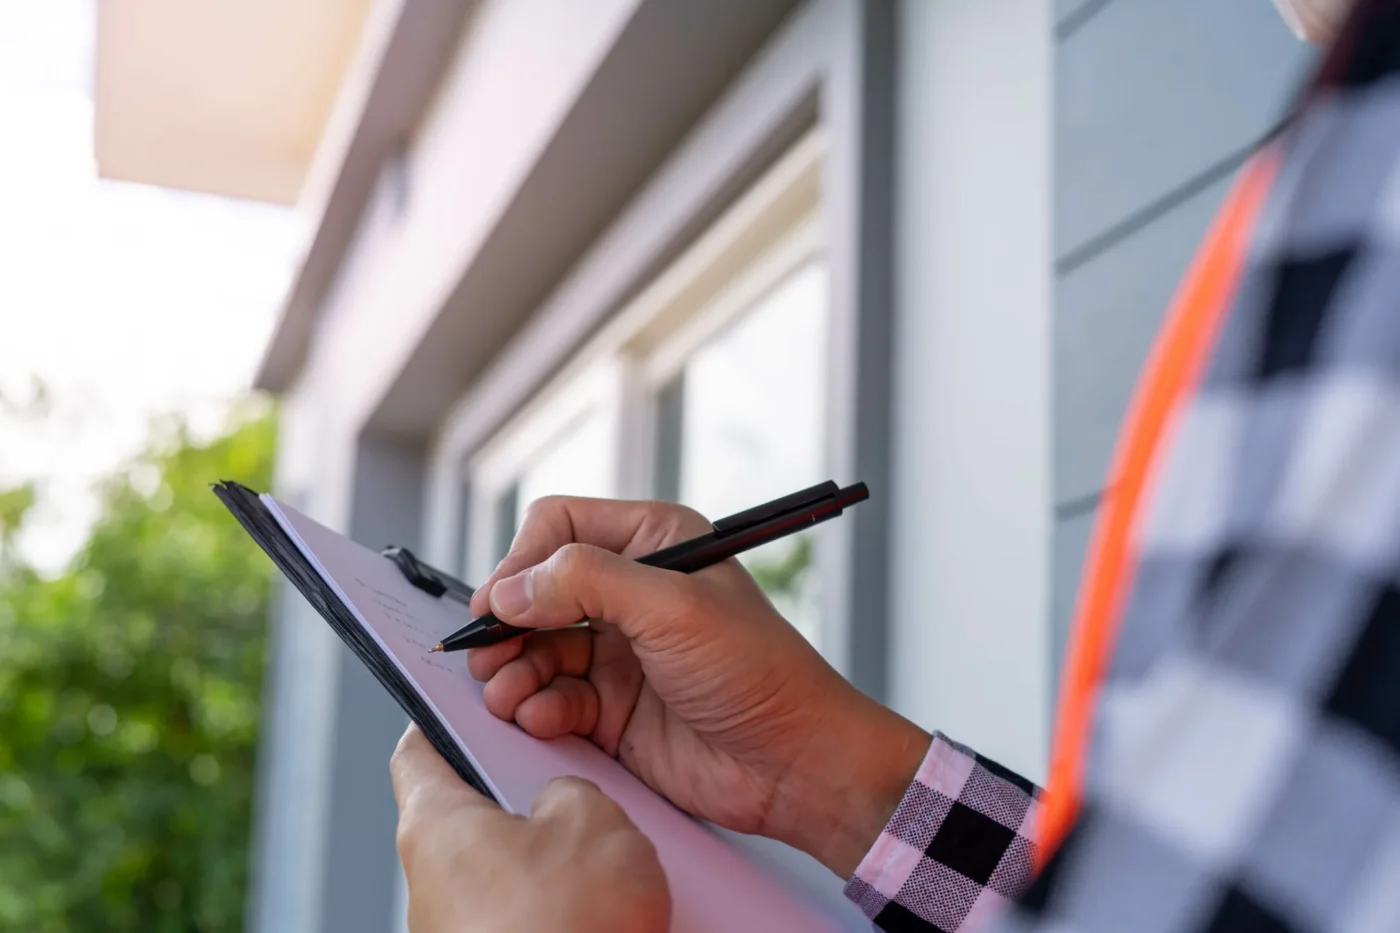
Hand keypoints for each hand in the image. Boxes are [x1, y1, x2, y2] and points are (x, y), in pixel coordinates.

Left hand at [391, 724, 668, 932]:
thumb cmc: (563, 928)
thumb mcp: (592, 819)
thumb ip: (572, 790)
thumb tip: (565, 803)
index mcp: (434, 824)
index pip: (418, 750)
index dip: (446, 719)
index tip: (469, 705)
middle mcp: (430, 882)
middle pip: (473, 814)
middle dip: (529, 799)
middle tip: (575, 785)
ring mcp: (457, 931)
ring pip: (508, 871)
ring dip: (556, 861)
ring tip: (610, 860)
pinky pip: (528, 917)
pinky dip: (564, 908)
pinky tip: (608, 911)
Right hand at [466, 496, 929, 876]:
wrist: (794, 764)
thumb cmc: (758, 672)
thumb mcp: (674, 608)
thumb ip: (587, 583)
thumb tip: (510, 589)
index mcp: (654, 543)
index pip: (561, 527)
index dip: (523, 560)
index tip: (500, 602)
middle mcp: (631, 592)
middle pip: (535, 591)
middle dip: (507, 622)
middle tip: (485, 653)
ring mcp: (618, 652)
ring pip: (535, 648)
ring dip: (512, 671)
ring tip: (507, 694)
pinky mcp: (611, 709)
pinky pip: (551, 698)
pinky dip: (535, 708)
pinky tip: (540, 719)